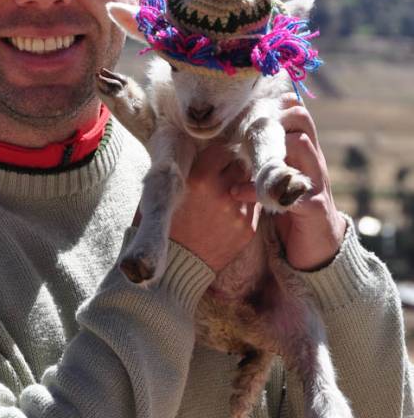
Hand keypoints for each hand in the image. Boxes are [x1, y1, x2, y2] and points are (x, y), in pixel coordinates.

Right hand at [167, 140, 260, 273]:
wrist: (174, 268)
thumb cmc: (164, 227)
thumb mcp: (163, 193)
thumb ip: (180, 170)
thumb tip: (190, 148)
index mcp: (198, 179)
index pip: (221, 149)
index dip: (216, 154)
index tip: (212, 160)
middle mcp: (220, 192)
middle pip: (239, 163)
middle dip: (232, 167)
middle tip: (222, 174)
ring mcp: (237, 211)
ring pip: (249, 183)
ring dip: (240, 184)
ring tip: (226, 192)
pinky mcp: (247, 228)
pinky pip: (254, 205)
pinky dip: (244, 204)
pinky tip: (229, 211)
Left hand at [231, 95, 346, 270]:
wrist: (319, 250)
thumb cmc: (293, 209)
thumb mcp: (281, 178)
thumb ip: (268, 158)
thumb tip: (235, 137)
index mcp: (305, 152)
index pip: (297, 111)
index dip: (275, 106)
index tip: (249, 114)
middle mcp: (314, 161)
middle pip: (301, 119)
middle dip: (272, 120)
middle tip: (246, 135)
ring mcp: (317, 181)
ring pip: (301, 143)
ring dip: (269, 147)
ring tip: (244, 160)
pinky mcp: (313, 207)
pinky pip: (289, 189)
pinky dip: (260, 189)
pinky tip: (238, 193)